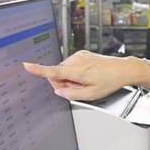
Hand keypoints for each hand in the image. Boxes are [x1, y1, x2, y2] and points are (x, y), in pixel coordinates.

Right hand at [22, 50, 136, 100]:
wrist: (123, 69)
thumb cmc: (110, 81)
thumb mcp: (91, 95)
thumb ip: (72, 95)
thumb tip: (59, 92)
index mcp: (77, 71)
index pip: (53, 71)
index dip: (38, 70)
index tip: (26, 65)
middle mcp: (76, 61)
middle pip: (58, 74)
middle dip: (65, 83)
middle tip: (80, 88)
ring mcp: (79, 56)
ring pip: (64, 70)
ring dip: (71, 78)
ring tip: (87, 82)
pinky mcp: (82, 54)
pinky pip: (71, 66)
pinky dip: (76, 72)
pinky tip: (88, 76)